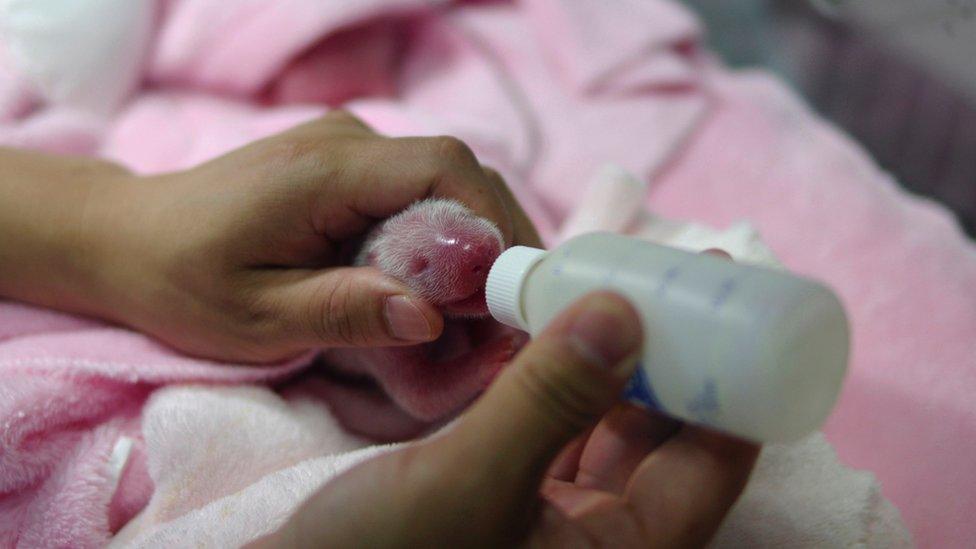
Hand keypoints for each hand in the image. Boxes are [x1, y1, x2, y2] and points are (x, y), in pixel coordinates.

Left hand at [60, 111, 539, 360]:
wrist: (129, 238)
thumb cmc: (182, 282)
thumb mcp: (255, 317)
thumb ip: (342, 311)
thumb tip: (430, 317)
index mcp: (323, 171)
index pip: (440, 170)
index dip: (491, 223)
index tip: (508, 290)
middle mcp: (345, 143)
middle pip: (457, 171)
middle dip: (495, 238)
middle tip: (506, 311)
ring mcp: (348, 148)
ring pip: (445, 181)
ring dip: (474, 240)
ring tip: (480, 308)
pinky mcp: (348, 166)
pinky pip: (418, 192)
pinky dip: (446, 237)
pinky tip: (441, 285)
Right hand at [263, 292, 758, 547]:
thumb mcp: (468, 481)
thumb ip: (549, 399)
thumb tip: (626, 312)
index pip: (711, 466)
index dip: (732, 380)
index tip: (732, 300)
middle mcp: (599, 545)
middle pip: (666, 440)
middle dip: (675, 357)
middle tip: (675, 276)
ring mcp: (554, 524)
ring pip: (609, 429)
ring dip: (615, 361)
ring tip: (619, 285)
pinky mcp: (510, 501)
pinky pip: (557, 429)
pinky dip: (562, 379)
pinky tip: (557, 327)